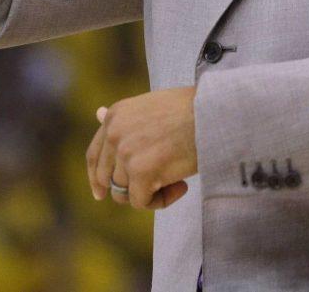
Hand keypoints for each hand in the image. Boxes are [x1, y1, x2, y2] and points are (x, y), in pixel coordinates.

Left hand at [87, 86, 197, 209]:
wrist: (213, 112)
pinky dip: (162, 201)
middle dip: (128, 188)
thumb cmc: (191, 108)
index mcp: (116, 116)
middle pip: (108, 178)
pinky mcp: (141, 172)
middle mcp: (115, 133)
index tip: (101, 193)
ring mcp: (126, 153)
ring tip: (177, 179)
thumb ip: (126, 118)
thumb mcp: (150, 106)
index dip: (96, 177)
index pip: (95, 155)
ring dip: (150, 192)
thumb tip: (98, 113)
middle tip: (154, 187)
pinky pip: (142, 202)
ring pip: (126, 193)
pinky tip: (182, 185)